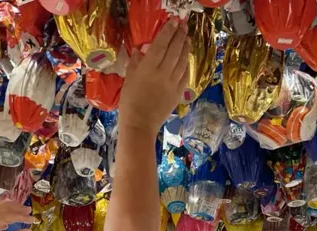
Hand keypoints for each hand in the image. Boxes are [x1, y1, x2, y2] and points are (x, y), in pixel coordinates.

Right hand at [118, 20, 188, 135]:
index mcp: (148, 68)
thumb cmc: (129, 102)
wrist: (140, 124)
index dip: (168, 31)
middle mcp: (163, 73)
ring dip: (186, 48)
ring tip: (187, 38)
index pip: (161, 45)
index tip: (174, 21)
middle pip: (174, 50)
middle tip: (183, 26)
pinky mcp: (178, 93)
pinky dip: (186, 65)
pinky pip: (185, 75)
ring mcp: (173, 83)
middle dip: (180, 36)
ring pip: (182, 61)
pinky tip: (186, 58)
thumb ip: (135, 63)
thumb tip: (139, 50)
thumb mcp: (129, 79)